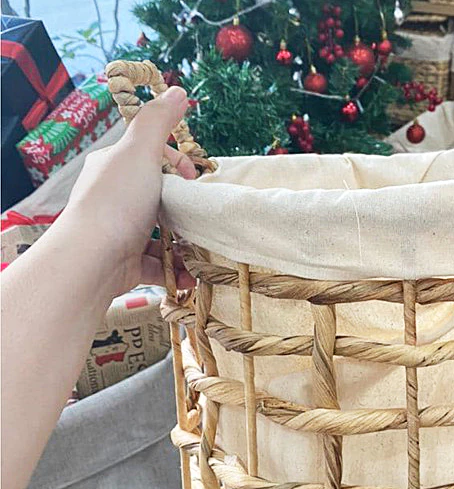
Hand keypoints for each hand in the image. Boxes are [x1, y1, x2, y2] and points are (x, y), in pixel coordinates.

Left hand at [61, 85, 196, 297]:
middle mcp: (116, 198)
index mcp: (115, 167)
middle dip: (186, 206)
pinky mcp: (128, 263)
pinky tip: (190, 274)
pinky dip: (177, 270)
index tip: (192, 178)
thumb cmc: (117, 200)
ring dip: (186, 243)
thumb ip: (159, 121)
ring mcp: (122, 232)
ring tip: (202, 249)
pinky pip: (159, 264)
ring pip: (162, 234)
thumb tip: (179, 91)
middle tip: (201, 214)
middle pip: (160, 196)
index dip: (177, 163)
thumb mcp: (140, 151)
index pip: (151, 157)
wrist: (93, 258)